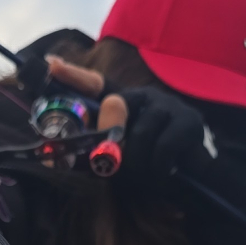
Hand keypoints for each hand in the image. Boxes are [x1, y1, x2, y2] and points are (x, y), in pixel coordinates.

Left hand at [45, 55, 205, 185]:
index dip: (74, 76)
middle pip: (116, 113)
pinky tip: (162, 175)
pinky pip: (161, 149)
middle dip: (112, 147)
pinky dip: (157, 170)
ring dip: (138, 166)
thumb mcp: (119, 159)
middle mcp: (145, 96)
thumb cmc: (149, 166)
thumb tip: (78, 151)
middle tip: (117, 169)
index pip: (97, 85)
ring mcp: (168, 106)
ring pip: (139, 136)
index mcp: (125, 101)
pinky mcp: (188, 122)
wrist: (194, 178)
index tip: (50, 66)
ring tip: (144, 178)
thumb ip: (98, 151)